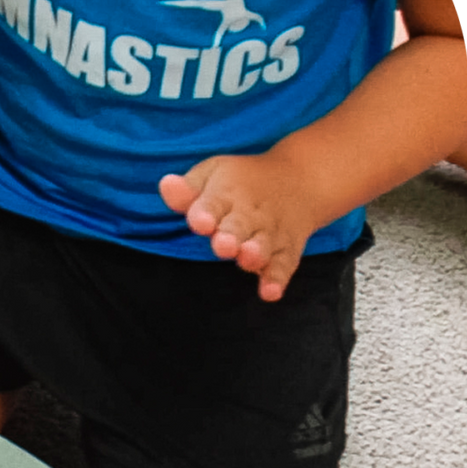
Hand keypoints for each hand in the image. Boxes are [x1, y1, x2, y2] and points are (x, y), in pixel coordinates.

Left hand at [158, 152, 321, 301]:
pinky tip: (270, 293)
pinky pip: (283, 264)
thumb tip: (166, 184)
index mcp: (226, 194)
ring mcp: (269, 233)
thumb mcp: (212, 174)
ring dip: (255, 253)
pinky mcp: (286, 250)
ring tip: (248, 258)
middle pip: (239, 225)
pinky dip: (277, 278)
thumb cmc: (241, 183)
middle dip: (231, 235)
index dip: (206, 212)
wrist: (300, 179)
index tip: (200, 222)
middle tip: (223, 245)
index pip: (214, 202)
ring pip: (263, 245)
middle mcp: (249, 215)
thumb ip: (188, 189)